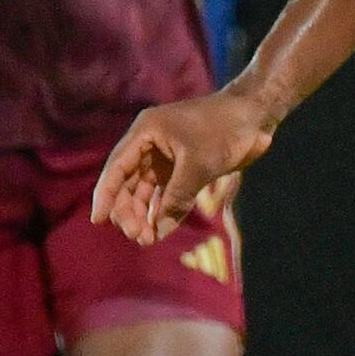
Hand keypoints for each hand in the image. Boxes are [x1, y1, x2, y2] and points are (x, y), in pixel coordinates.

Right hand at [96, 87, 277, 238]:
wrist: (255, 116)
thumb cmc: (225, 130)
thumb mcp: (198, 165)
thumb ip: (176, 197)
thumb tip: (158, 230)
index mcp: (146, 132)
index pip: (117, 167)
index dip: (105, 195)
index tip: (98, 221)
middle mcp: (150, 144)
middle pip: (127, 183)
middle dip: (129, 211)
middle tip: (138, 236)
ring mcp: (166, 156)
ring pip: (144, 191)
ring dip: (144, 214)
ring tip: (147, 239)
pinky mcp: (183, 167)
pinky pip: (165, 193)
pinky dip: (162, 210)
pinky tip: (159, 230)